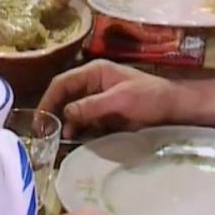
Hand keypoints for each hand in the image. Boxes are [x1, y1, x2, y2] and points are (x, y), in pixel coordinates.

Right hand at [38, 59, 184, 138]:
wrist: (175, 109)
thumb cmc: (150, 97)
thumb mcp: (121, 100)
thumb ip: (92, 106)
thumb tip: (65, 114)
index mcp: (94, 72)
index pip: (63, 83)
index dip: (48, 99)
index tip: (40, 118)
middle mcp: (92, 85)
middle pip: (64, 97)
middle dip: (53, 114)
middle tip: (43, 133)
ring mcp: (98, 101)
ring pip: (73, 113)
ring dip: (65, 125)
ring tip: (58, 141)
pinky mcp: (105, 116)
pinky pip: (85, 123)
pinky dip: (78, 132)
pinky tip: (73, 142)